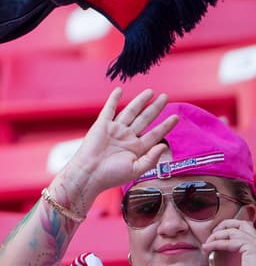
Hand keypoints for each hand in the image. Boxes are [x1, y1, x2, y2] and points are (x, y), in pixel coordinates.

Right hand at [50, 88, 175, 214]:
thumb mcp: (136, 170)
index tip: (176, 117)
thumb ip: (151, 158)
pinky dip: (113, 99)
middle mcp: (127, 136)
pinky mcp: (102, 125)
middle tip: (165, 96)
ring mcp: (115, 129)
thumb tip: (163, 145)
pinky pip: (109, 109)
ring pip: (131, 111)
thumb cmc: (111, 175)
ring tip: (150, 91)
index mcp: (137, 148)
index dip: (166, 125)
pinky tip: (119, 90)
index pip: (155, 133)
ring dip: (140, 101)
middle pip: (145, 118)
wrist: (89, 173)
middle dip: (156, 108)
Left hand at [204, 219, 255, 265]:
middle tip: (211, 235)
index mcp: (255, 249)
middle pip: (241, 223)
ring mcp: (255, 244)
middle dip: (223, 225)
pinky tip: (207, 248)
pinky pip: (229, 240)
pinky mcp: (251, 247)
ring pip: (234, 228)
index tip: (213, 239)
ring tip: (207, 244)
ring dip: (216, 235)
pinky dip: (215, 242)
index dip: (226, 231)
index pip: (243, 231)